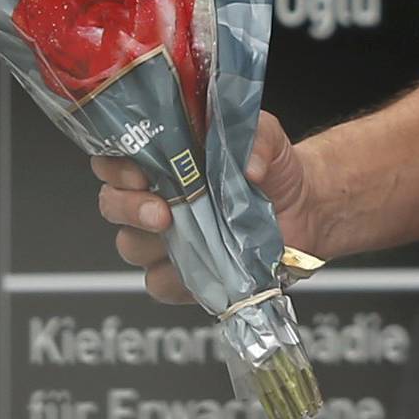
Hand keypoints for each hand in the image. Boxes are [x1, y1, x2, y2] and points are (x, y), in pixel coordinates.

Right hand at [90, 109, 318, 305]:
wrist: (305, 208)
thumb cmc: (274, 168)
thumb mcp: (268, 135)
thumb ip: (257, 135)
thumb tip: (249, 163)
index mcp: (164, 160)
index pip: (113, 159)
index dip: (116, 167)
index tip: (140, 172)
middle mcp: (157, 197)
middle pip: (113, 205)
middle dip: (130, 209)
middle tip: (162, 212)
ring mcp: (168, 238)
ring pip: (131, 246)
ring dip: (153, 244)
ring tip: (189, 237)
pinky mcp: (185, 273)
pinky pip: (160, 283)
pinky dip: (177, 280)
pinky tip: (203, 268)